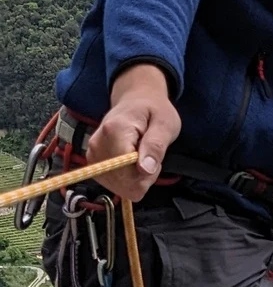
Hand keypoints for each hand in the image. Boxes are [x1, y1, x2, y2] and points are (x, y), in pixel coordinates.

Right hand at [89, 64, 180, 201]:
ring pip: (118, 187)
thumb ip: (155, 146)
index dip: (147, 174)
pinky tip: (132, 163)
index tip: (154, 158)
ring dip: (136, 179)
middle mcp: (97, 144)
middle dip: (142, 177)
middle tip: (149, 156)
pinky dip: (127, 179)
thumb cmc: (154, 110)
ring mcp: (92, 154)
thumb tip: (145, 170)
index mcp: (114, 131)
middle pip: (123, 183)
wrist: (136, 99)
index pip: (127, 173)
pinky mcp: (93, 162)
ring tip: (141, 156)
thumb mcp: (165, 124)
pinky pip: (114, 184)